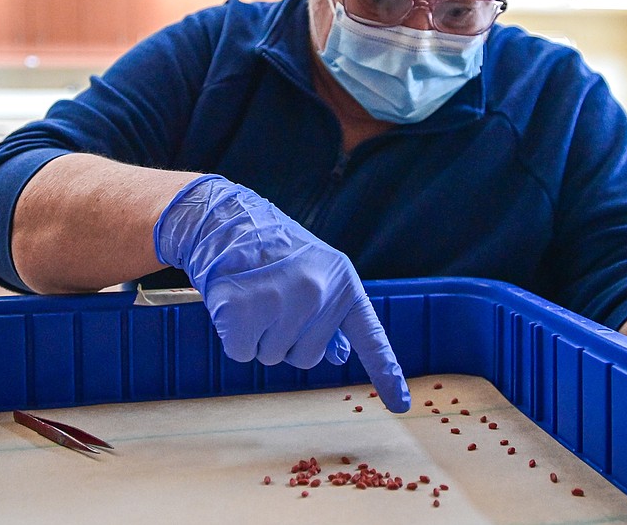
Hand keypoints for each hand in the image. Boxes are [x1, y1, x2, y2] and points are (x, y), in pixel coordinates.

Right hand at [154, 174, 410, 412]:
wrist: (226, 221)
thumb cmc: (272, 251)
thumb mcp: (315, 272)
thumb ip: (330, 313)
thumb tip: (340, 356)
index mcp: (342, 283)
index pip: (370, 336)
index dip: (386, 373)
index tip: (401, 406)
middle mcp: (317, 293)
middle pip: (306, 358)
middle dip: (285, 340)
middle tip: (271, 302)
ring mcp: (281, 302)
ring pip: (272, 358)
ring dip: (257, 337)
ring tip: (252, 297)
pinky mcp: (244, 311)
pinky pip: (242, 353)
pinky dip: (234, 336)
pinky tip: (233, 303)